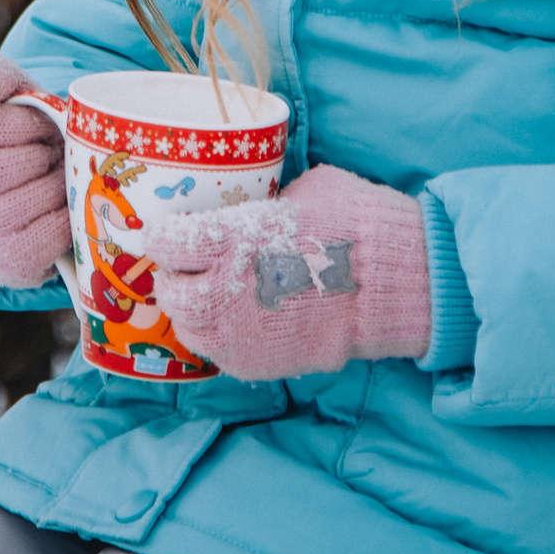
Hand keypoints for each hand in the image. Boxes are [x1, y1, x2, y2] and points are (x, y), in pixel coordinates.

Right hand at [0, 51, 67, 289]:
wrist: (8, 202)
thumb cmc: (9, 142)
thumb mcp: (0, 101)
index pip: (7, 124)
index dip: (34, 124)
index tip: (37, 128)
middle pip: (28, 161)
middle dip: (51, 153)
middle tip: (52, 155)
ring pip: (44, 195)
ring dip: (62, 183)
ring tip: (56, 178)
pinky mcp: (6, 262)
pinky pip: (55, 231)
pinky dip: (68, 216)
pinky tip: (58, 207)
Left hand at [150, 165, 431, 379]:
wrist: (391, 285)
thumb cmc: (352, 223)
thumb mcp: (302, 191)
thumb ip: (263, 203)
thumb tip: (255, 201)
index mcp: (229, 239)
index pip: (163, 241)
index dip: (165, 234)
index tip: (171, 230)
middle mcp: (221, 291)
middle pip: (168, 290)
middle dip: (176, 276)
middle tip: (193, 267)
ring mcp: (236, 333)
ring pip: (188, 327)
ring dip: (195, 311)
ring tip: (216, 296)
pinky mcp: (255, 363)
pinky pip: (218, 353)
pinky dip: (221, 337)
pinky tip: (241, 320)